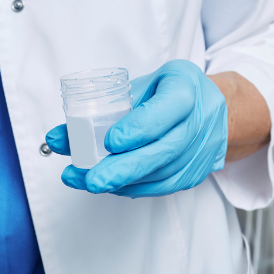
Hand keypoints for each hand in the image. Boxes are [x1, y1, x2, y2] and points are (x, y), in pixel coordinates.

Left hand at [46, 59, 227, 197]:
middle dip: (125, 168)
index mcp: (186, 89)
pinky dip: (137, 188)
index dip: (138, 128)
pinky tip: (113, 187)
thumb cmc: (171, 92)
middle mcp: (200, 120)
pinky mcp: (198, 172)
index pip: (165, 110)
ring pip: (163, 173)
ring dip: (124, 182)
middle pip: (164, 150)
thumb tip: (56, 138)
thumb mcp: (142, 85)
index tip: (110, 141)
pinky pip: (166, 186)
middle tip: (93, 179)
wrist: (218, 109)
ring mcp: (202, 150)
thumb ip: (102, 109)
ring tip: (88, 182)